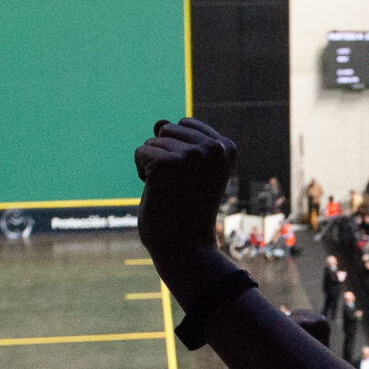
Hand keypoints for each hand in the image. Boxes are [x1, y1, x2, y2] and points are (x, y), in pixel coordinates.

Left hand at [133, 117, 239, 295]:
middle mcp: (213, 148)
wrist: (186, 246)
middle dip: (165, 155)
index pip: (185, 124)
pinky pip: (140, 152)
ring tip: (171, 191)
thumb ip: (179, 139)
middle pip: (168, 129)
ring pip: (153, 141)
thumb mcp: (191, 168)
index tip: (192, 179)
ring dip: (153, 166)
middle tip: (180, 186)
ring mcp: (191, 154)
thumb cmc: (187, 209)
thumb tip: (159, 121)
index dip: (179, 151)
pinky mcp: (167, 163)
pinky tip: (158, 192)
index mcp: (227, 147)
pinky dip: (142, 172)